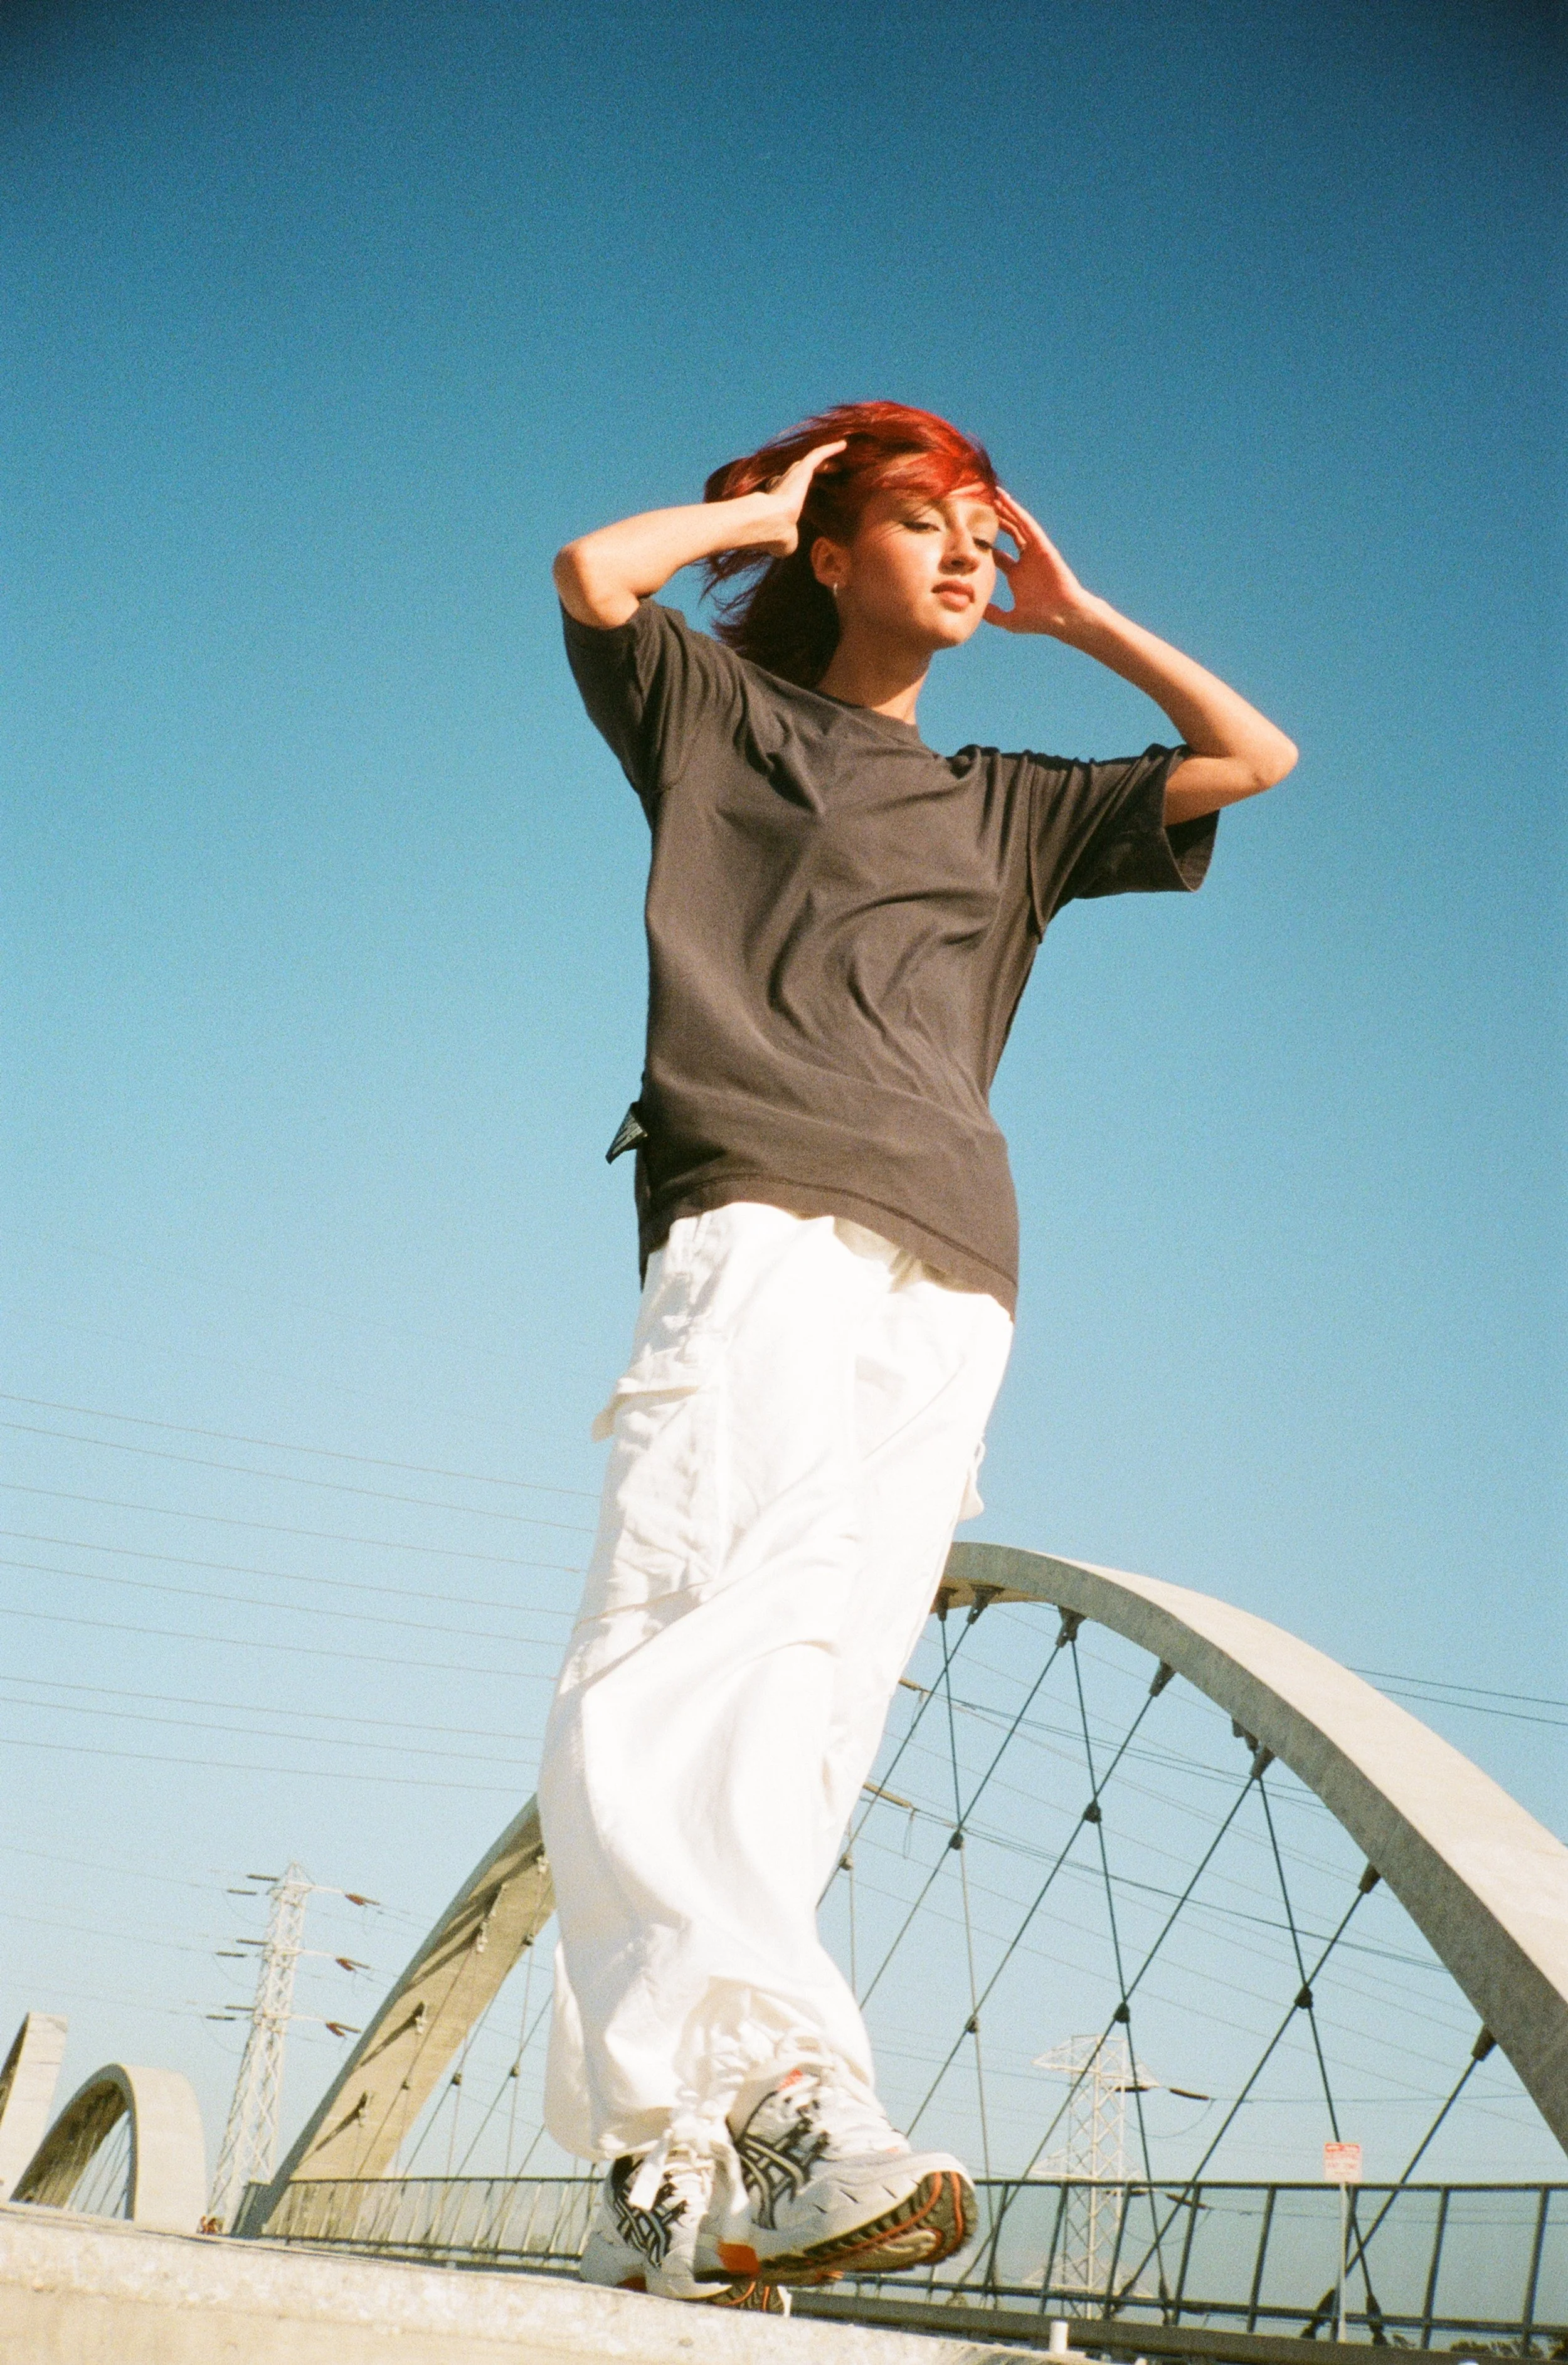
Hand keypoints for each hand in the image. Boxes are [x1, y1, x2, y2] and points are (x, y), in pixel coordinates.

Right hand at [748, 440, 846, 554]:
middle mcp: (786, 482)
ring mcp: (793, 474)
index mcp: (782, 499)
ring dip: (826, 455)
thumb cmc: (777, 535)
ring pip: (812, 459)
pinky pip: (818, 454)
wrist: (772, 524)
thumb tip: (789, 546)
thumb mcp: (787, 541)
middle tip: (833, 468)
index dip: (807, 485)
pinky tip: (843, 444)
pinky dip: (830, 448)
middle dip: (818, 467)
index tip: (820, 486)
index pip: (795, 487)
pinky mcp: (801, 469)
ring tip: (841, 450)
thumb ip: (791, 538)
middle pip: (804, 470)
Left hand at [983, 490, 1095, 637]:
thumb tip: (974, 612)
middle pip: (1009, 535)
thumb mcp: (1010, 620)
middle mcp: (1026, 561)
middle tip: (981, 507)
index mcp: (1018, 575)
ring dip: (1006, 510)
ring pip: (1018, 526)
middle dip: (996, 521)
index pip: (999, 555)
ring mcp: (1035, 552)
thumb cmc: (1041, 621)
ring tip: (993, 495)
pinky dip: (1017, 512)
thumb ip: (992, 615)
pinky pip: (1028, 525)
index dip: (986, 544)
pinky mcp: (1043, 546)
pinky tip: (1006, 501)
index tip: (971, 535)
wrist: (1063, 617)